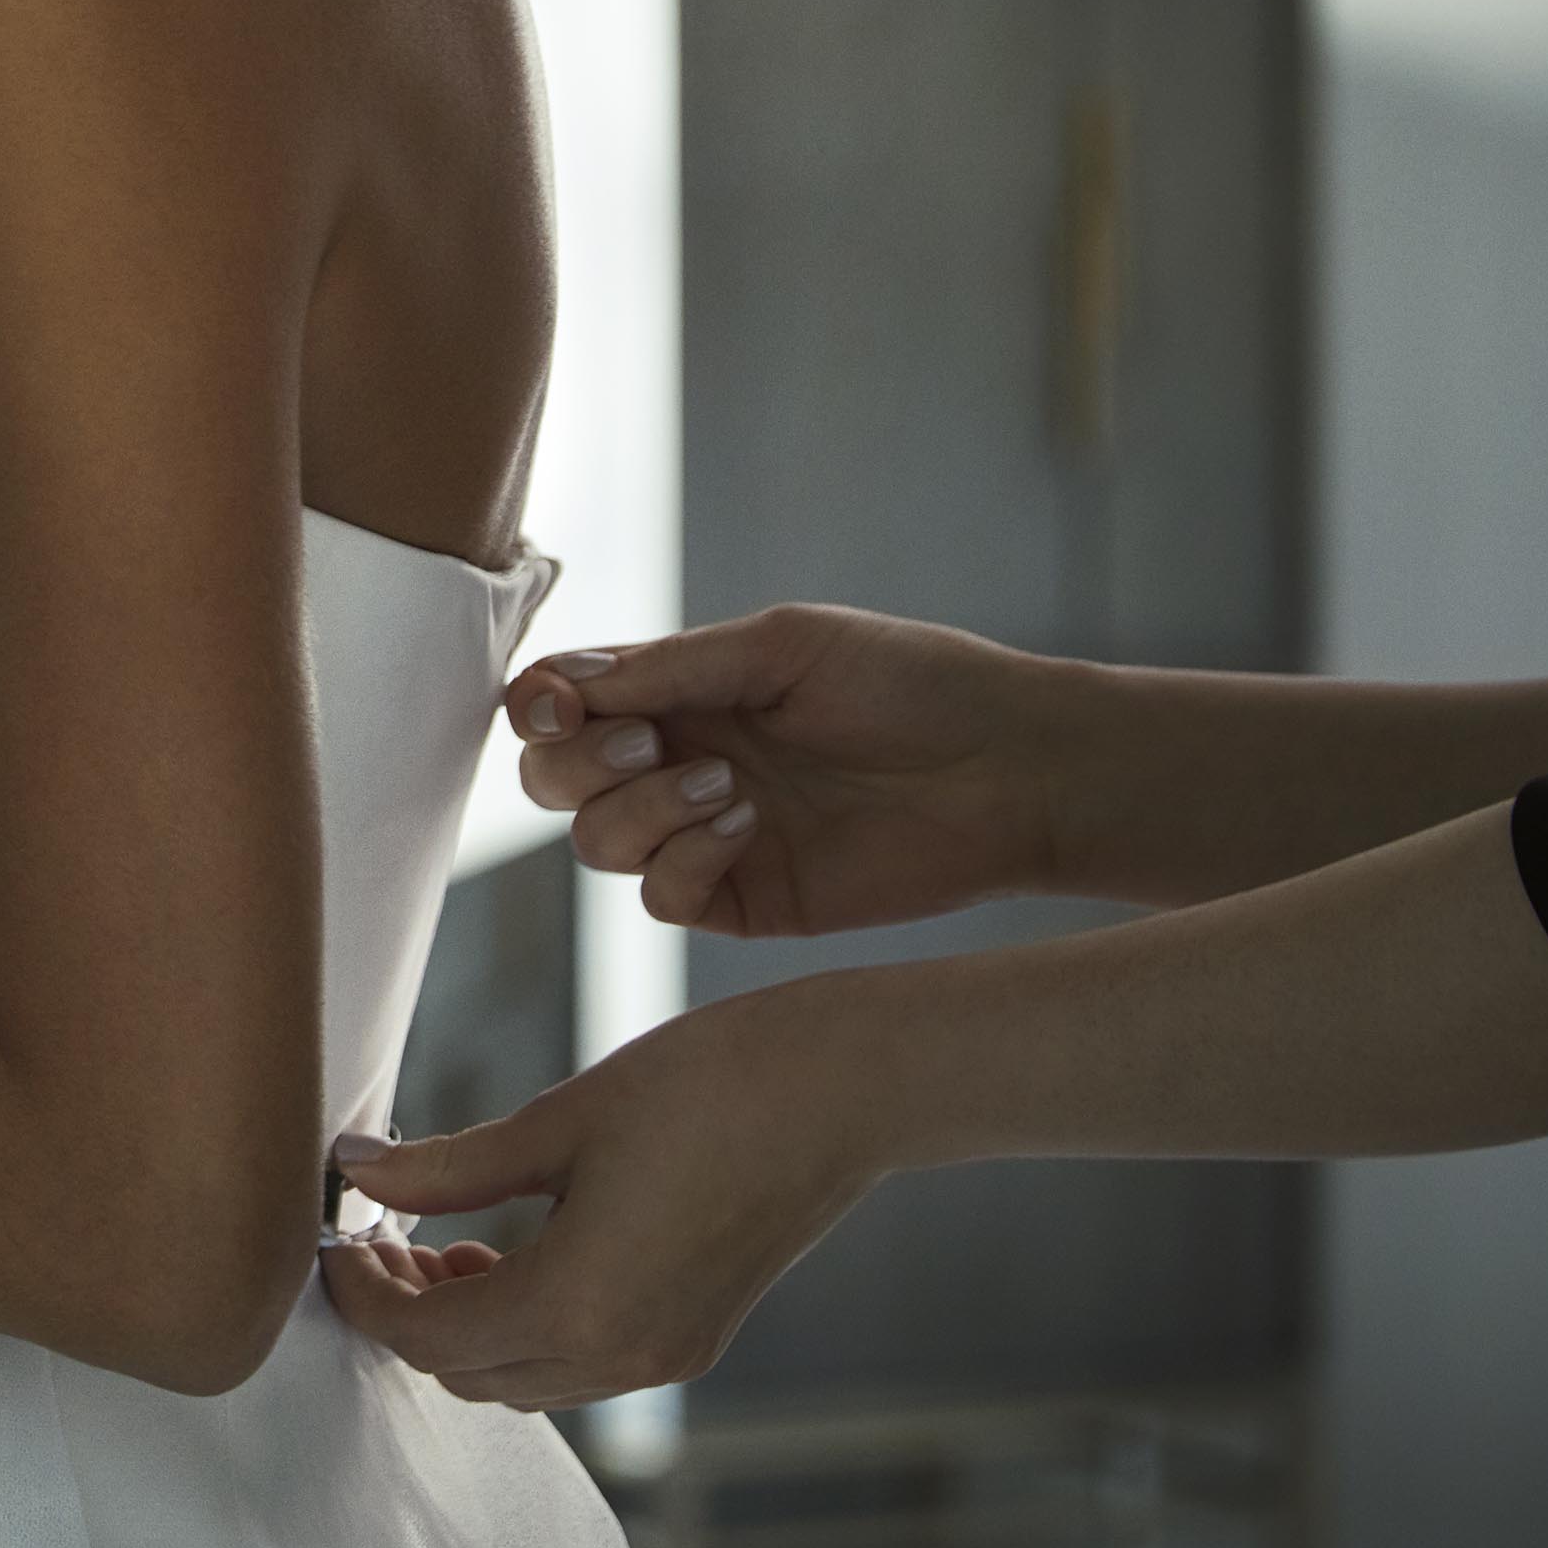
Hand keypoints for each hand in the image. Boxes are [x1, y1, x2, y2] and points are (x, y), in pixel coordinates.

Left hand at [321, 984, 890, 1407]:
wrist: (845, 1089)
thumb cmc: (711, 1084)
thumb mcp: (561, 1118)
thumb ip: (452, 1166)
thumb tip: (358, 1173)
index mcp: (580, 1304)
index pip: (428, 1339)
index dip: (365, 1294)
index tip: (337, 1235)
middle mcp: (622, 1356)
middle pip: (468, 1375)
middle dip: (408, 1315)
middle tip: (378, 1235)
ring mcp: (664, 1357)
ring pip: (522, 1380)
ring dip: (466, 1326)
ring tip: (440, 1240)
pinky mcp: (692, 1339)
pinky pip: (576, 1365)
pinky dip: (525, 1326)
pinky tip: (511, 1249)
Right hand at [506, 605, 1070, 935]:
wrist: (1009, 768)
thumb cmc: (909, 682)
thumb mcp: (781, 648)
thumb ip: (669, 668)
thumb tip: (561, 683)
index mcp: (680, 693)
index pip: (561, 705)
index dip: (539, 707)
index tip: (562, 704)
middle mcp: (678, 763)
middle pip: (554, 781)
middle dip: (578, 764)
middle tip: (650, 745)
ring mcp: (704, 837)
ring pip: (596, 843)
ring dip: (639, 811)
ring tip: (726, 785)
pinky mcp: (744, 900)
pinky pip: (661, 897)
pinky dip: (682, 862)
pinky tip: (748, 827)